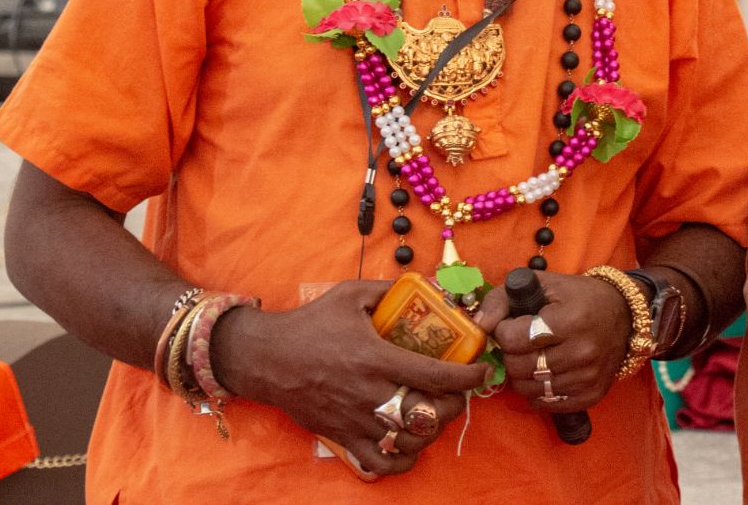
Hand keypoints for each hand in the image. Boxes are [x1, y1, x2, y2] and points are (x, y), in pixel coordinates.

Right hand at [212, 280, 487, 476]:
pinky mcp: (342, 437)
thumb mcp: (351, 294)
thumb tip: (425, 283)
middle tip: (457, 393)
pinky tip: (409, 447)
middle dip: (453, 405)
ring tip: (434, 416)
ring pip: (407, 441)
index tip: (481, 370)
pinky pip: (378, 463)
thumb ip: (389, 289)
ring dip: (430, 432)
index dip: (467, 376)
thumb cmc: (310, 324)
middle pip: (427, 413)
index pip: (435, 374)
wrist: (267, 358)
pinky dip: (400, 461)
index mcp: (376, 357)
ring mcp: (355, 420)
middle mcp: (369, 393)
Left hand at [477, 271, 632, 414]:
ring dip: (522, 374)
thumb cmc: (578, 297)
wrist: (624, 316)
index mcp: (569, 320)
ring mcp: (587, 378)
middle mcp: (581, 352)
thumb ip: (503, 299)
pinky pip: (545, 403)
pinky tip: (545, 373)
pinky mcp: (590, 396)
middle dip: (511, 353)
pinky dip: (537, 391)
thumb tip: (479, 325)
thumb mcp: (543, 284)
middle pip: (519, 367)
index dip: (505, 331)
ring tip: (534, 356)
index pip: (513, 339)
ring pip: (528, 389)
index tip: (514, 324)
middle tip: (522, 342)